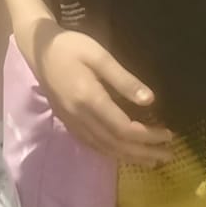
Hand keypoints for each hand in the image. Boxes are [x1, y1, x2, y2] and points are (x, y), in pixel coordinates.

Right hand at [33, 30, 175, 165]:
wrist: (37, 47)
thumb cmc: (69, 46)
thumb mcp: (99, 55)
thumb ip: (123, 79)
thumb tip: (150, 100)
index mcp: (88, 99)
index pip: (123, 128)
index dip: (148, 136)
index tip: (168, 134)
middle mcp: (78, 115)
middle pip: (115, 143)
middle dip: (143, 152)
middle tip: (168, 155)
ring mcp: (69, 119)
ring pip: (102, 147)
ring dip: (129, 157)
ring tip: (151, 160)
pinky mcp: (65, 119)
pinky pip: (90, 143)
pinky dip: (110, 152)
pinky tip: (121, 152)